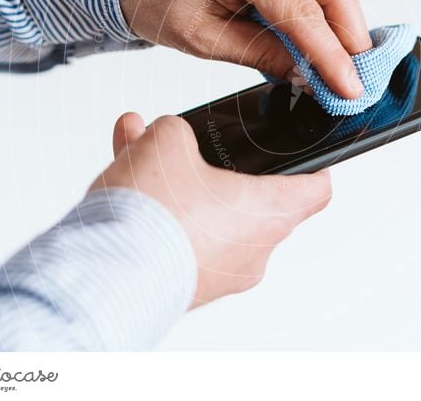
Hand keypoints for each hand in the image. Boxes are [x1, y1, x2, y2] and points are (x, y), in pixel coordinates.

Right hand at [89, 112, 331, 306]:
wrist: (104, 276)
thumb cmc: (152, 215)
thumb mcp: (167, 142)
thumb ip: (175, 130)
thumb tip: (168, 136)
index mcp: (268, 213)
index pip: (316, 191)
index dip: (315, 167)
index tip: (306, 153)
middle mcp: (253, 252)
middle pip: (252, 201)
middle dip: (218, 168)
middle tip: (191, 148)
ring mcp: (220, 276)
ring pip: (208, 218)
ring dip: (180, 187)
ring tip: (139, 155)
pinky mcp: (186, 289)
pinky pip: (182, 243)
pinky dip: (162, 217)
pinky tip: (124, 189)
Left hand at [118, 0, 371, 98]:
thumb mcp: (203, 38)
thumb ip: (262, 55)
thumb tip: (309, 75)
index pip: (303, 12)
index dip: (333, 55)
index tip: (352, 87)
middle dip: (352, 31)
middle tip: (357, 72)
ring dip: (345, 12)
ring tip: (340, 53)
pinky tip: (323, 24)